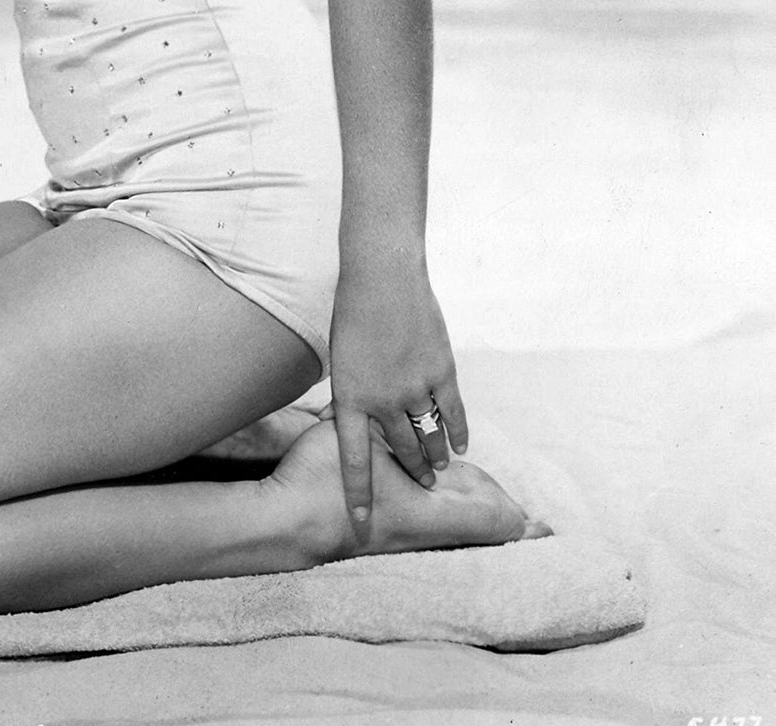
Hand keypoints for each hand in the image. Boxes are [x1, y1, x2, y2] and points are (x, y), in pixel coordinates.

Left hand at [328, 264, 468, 530]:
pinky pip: (453, 414)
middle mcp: (383, 400)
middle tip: (420, 488)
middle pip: (402, 451)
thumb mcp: (341, 360)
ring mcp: (415, 387)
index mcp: (351, 397)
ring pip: (430, 437)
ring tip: (438, 469)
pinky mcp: (442, 372)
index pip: (354, 459)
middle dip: (411, 473)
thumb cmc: (353, 315)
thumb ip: (350, 395)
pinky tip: (460, 446)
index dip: (359, 494)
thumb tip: (346, 424)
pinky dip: (458, 432)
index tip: (363, 524)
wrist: (382, 277)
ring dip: (435, 457)